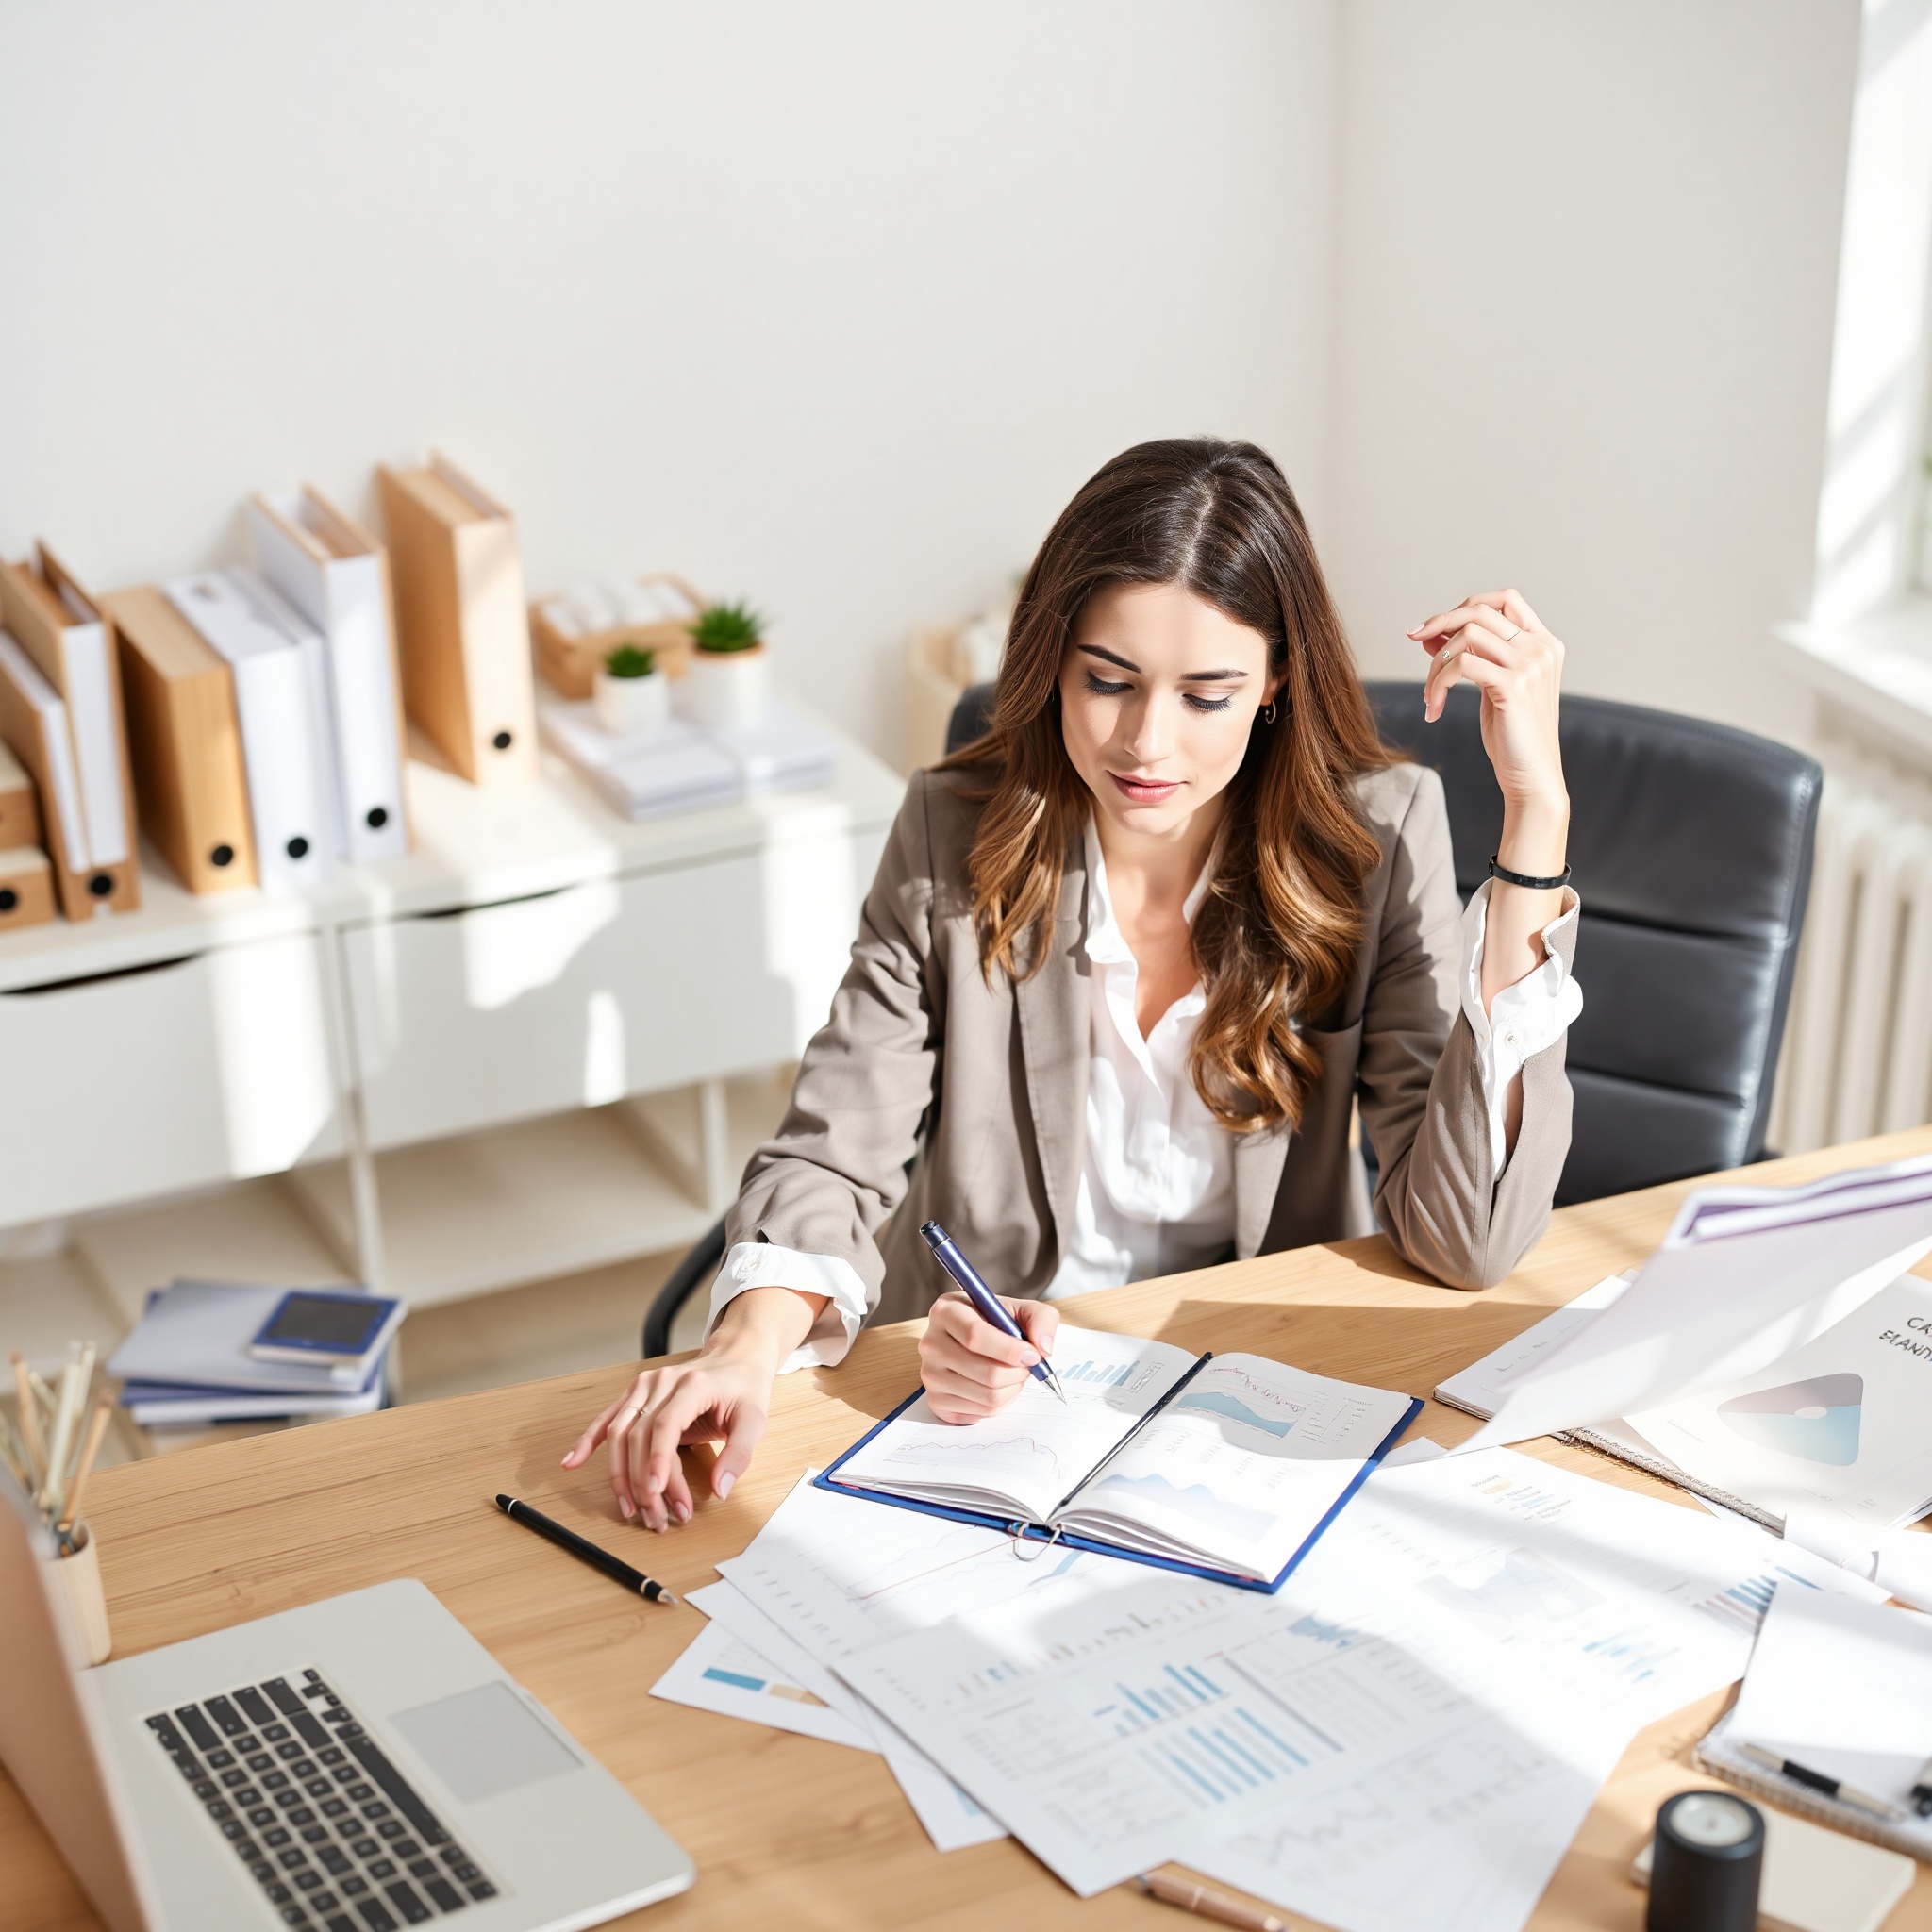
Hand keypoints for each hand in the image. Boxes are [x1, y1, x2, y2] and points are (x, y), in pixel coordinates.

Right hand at [560, 1285, 820, 1530]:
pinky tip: (572, 1462)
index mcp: (692, 1385)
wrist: (734, 1359)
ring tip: (632, 1511)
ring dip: (620, 1476)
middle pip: (640, 1436)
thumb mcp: (754, 1420)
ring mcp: (643, 1386)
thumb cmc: (744, 1390)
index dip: (656, 1460)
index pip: (665, 1425)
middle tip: (658, 1519)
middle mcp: (662, 1382)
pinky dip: (587, 1442)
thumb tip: (720, 1489)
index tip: (654, 1493)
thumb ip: (739, 1454)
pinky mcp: (634, 1395)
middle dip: (644, 1483)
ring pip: (619, 1433)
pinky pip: (606, 1420)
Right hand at [918, 1292, 1060, 1423]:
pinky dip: (1000, 1404)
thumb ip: (1041, 1319)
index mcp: (946, 1311)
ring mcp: (930, 1376)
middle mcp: (931, 1344)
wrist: (975, 1341)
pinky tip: (998, 1387)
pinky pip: (980, 1413)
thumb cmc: (997, 1323)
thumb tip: (1042, 1348)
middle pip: (986, 1373)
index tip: (1032, 1355)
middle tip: (1027, 1367)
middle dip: (1018, 1373)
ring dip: (1012, 1389)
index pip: (975, 1336)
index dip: (1010, 1350)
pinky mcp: (936, 1402)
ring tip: (1014, 1375)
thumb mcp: (1022, 1310)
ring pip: (987, 1397)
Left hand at [1410, 587, 1572, 1053]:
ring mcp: (1532, 664)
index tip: (1429, 631)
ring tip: (1431, 696)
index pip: (1503, 599)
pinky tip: (1435, 712)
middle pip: (1480, 609)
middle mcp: (1543, 647)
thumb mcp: (1494, 692)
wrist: (1532, 785)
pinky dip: (1438, 683)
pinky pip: (1460, 663)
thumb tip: (1433, 636)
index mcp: (1544, 644)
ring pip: (1466, 635)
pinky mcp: (1514, 685)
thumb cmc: (1512, 743)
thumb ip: (1475, 660)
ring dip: (1435, 662)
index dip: (1463, 606)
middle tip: (1413, 643)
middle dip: (1440, 624)